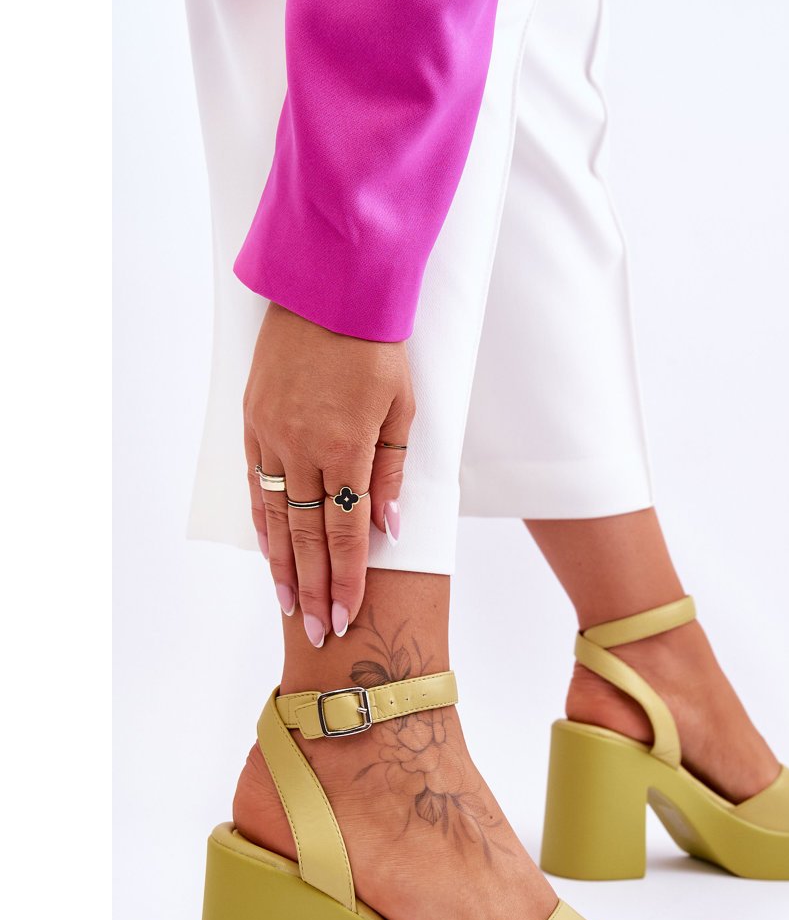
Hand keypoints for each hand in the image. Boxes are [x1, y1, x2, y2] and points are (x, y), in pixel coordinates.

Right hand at [243, 303, 413, 643]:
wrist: (328, 288)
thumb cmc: (375, 346)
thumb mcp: (403, 408)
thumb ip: (393, 472)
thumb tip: (390, 528)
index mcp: (346, 448)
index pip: (345, 533)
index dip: (344, 580)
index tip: (343, 616)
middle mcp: (303, 448)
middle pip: (307, 536)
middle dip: (311, 589)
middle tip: (314, 632)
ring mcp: (272, 435)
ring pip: (276, 516)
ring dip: (282, 565)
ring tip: (287, 603)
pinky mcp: (253, 420)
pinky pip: (257, 482)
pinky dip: (262, 520)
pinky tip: (267, 548)